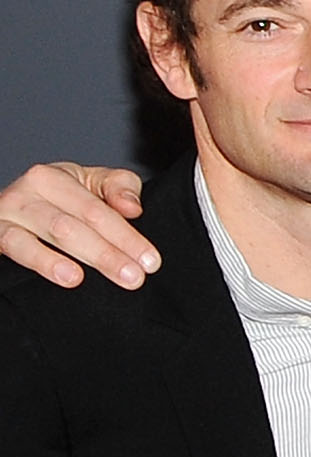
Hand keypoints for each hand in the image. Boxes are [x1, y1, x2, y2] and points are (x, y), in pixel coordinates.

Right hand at [0, 164, 155, 290]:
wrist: (17, 208)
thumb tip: (132, 208)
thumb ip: (120, 188)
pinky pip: (14, 249)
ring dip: (60, 261)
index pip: (96, 210)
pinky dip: (38, 262)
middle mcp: (25, 194)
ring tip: (80, 278)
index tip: (151, 261)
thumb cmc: (64, 198)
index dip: (126, 237)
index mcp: (52, 177)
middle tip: (133, 277)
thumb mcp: (94, 184)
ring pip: (37, 239)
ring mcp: (5, 217)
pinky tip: (60, 276)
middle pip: (70, 226)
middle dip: (104, 253)